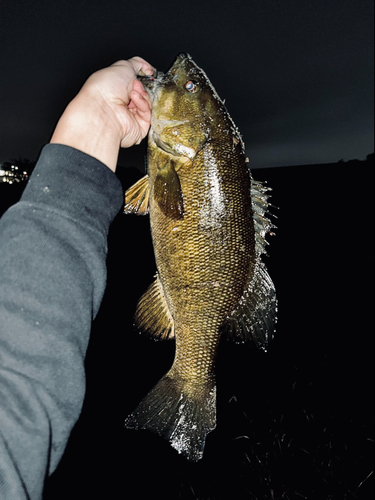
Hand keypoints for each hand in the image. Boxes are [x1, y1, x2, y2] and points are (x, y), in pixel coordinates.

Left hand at [50, 57, 154, 171]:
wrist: (103, 109)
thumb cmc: (104, 89)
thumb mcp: (122, 66)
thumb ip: (137, 64)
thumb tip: (147, 67)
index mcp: (117, 90)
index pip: (137, 83)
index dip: (143, 77)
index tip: (146, 73)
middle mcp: (123, 104)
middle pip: (144, 93)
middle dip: (142, 86)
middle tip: (135, 84)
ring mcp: (131, 117)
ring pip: (148, 103)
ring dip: (142, 94)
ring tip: (132, 92)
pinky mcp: (138, 128)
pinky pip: (148, 114)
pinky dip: (143, 104)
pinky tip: (134, 99)